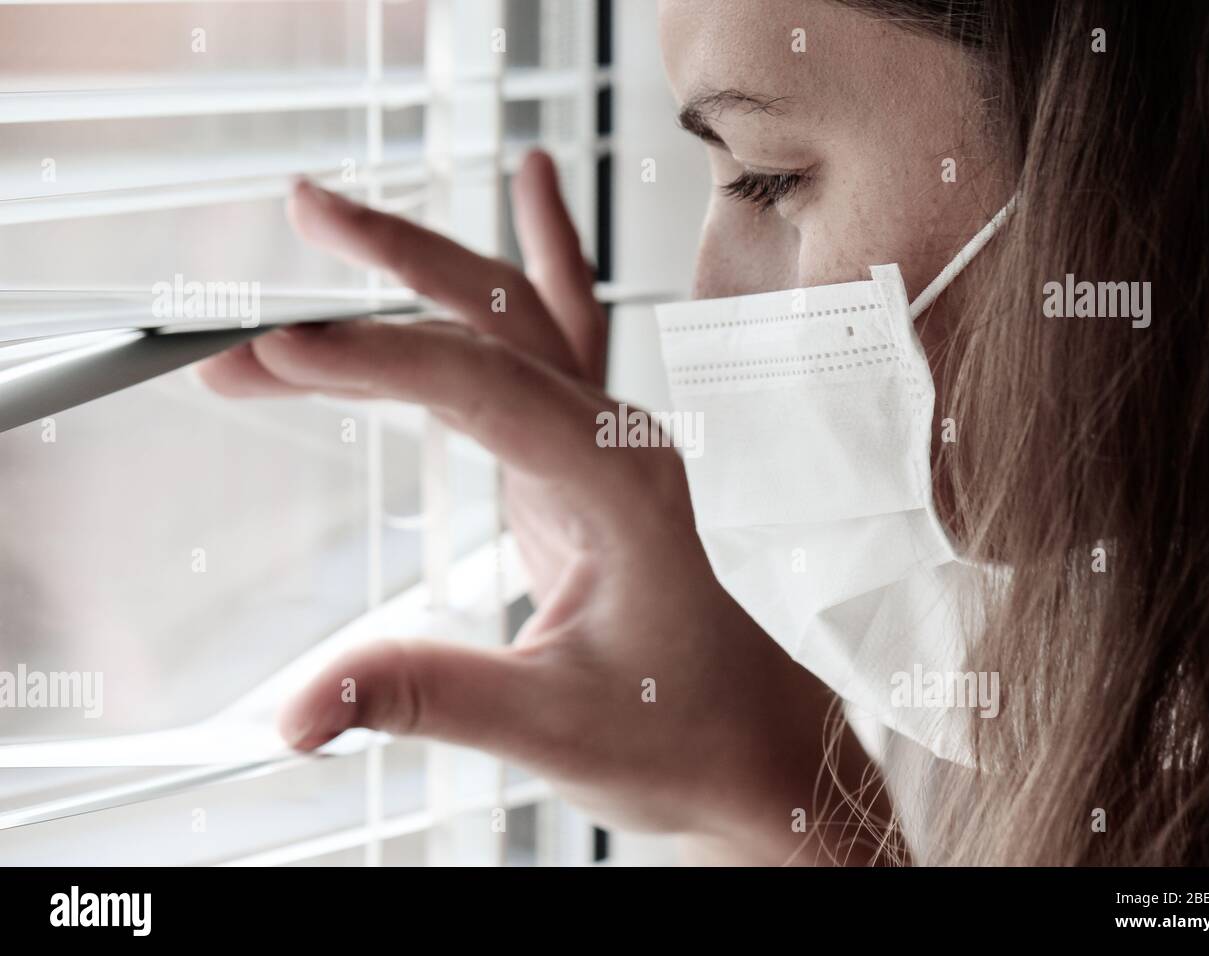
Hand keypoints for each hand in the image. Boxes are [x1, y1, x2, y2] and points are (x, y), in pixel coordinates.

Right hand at [197, 152, 891, 863]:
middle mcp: (617, 441)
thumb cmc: (675, 728)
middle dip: (392, 265)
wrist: (742, 734)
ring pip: (515, 318)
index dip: (373, 361)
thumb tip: (296, 716)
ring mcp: (605, 439)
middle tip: (296, 216)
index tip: (272, 353)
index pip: (481, 389)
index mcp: (618, 487)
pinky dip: (539, 258)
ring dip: (423, 264)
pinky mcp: (582, 454)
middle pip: (499, 319)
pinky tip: (535, 186)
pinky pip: (558, 337)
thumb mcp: (548, 726)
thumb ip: (424, 699)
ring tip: (327, 212)